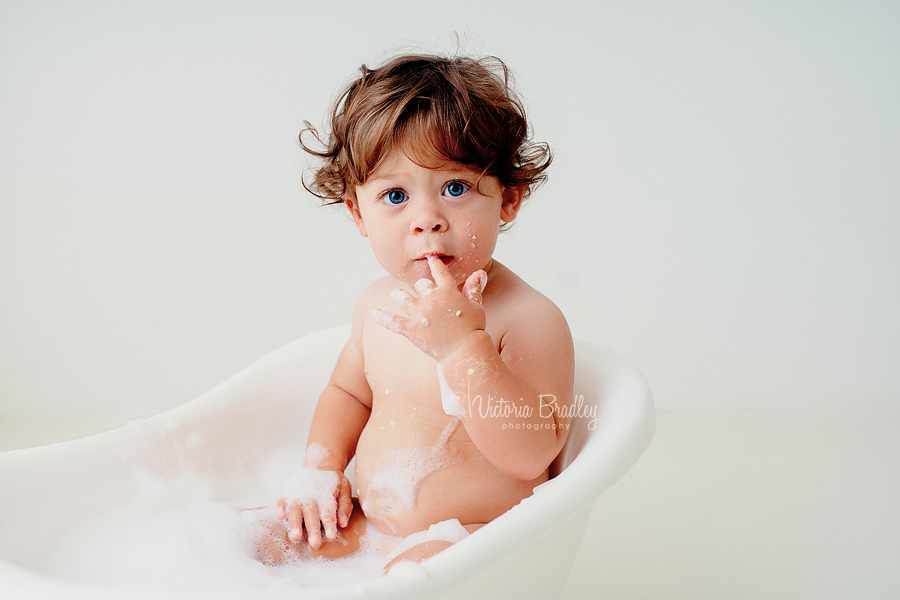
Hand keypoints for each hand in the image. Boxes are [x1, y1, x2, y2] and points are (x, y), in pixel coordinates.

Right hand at [276, 466, 352, 548]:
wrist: (319, 466)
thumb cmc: (333, 483)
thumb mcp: (345, 489)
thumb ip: (345, 506)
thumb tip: (342, 523)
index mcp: (326, 493)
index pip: (328, 511)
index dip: (329, 524)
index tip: (331, 536)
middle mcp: (310, 493)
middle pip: (311, 513)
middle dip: (312, 528)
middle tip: (314, 543)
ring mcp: (296, 492)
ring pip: (295, 509)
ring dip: (295, 524)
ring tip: (296, 537)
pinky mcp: (285, 492)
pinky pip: (281, 501)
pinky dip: (281, 509)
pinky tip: (282, 518)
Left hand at [372, 255, 487, 361]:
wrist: (464, 350)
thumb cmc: (473, 328)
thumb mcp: (476, 306)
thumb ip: (474, 288)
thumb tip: (480, 272)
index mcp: (447, 291)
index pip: (439, 272)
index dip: (435, 264)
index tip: (431, 258)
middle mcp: (431, 299)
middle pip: (421, 285)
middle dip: (421, 286)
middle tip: (420, 288)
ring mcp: (419, 314)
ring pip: (404, 299)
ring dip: (399, 295)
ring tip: (396, 294)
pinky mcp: (411, 329)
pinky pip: (393, 322)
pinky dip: (383, 318)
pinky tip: (374, 313)